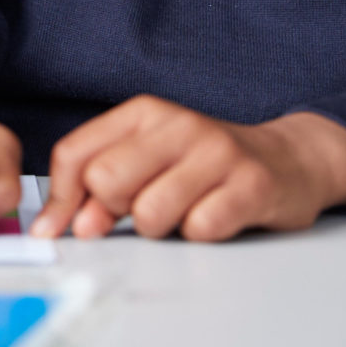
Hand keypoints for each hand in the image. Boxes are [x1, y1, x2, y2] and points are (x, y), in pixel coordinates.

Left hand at [30, 96, 345, 241]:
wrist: (288, 161)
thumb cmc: (206, 166)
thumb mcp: (147, 163)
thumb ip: (100, 189)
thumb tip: (66, 226)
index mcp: (144, 113)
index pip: (75, 154)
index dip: (60, 200)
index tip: (57, 229)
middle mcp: (179, 124)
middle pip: (106, 181)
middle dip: (115, 210)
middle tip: (143, 207)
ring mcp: (218, 152)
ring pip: (150, 212)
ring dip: (160, 228)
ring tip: (183, 212)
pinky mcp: (252, 185)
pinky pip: (199, 228)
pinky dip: (201, 234)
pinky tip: (215, 217)